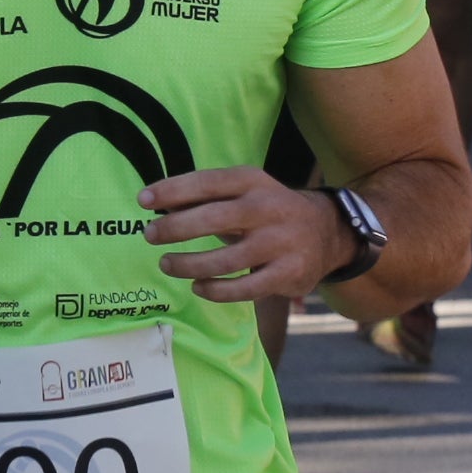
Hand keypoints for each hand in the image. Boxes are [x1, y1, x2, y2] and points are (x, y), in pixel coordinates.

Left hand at [142, 165, 351, 303]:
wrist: (329, 232)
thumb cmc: (267, 211)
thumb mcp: (242, 192)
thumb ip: (204, 198)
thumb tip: (156, 204)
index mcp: (253, 181)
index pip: (208, 182)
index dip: (173, 190)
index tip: (143, 200)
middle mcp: (270, 209)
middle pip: (214, 219)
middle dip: (175, 228)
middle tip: (150, 235)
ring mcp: (282, 243)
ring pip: (226, 260)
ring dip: (189, 264)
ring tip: (167, 264)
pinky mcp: (290, 274)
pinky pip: (245, 288)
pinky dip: (216, 290)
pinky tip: (198, 286)